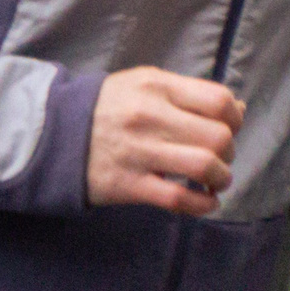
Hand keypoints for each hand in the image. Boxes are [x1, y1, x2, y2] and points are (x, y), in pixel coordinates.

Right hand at [86, 67, 242, 215]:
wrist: (50, 130)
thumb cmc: (106, 106)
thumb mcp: (142, 84)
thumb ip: (188, 93)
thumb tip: (238, 108)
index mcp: (154, 86)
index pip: (219, 101)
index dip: (234, 119)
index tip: (228, 129)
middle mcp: (148, 115)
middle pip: (218, 137)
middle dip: (228, 153)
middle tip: (217, 158)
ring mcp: (138, 151)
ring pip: (205, 167)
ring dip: (220, 179)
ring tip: (212, 181)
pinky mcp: (129, 183)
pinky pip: (180, 199)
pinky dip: (203, 205)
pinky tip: (202, 201)